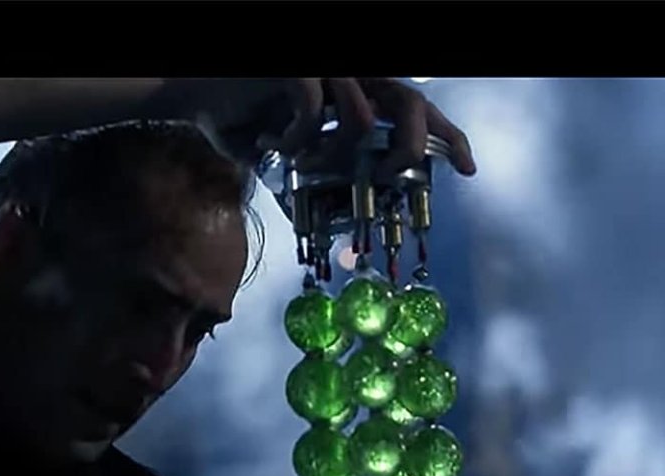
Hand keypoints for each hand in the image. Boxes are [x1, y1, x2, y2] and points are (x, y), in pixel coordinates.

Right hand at [182, 78, 476, 178]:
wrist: (195, 96)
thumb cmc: (241, 123)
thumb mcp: (291, 156)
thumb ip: (320, 174)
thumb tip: (343, 218)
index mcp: (358, 94)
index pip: (417, 110)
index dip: (448, 137)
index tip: (469, 169)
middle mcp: (350, 78)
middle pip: (410, 99)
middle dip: (417, 141)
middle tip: (402, 174)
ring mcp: (325, 69)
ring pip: (364, 109)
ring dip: (342, 149)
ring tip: (310, 164)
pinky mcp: (295, 68)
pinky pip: (314, 109)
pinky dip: (299, 137)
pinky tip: (277, 143)